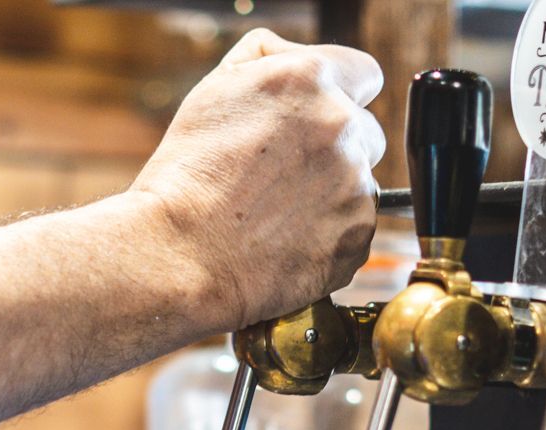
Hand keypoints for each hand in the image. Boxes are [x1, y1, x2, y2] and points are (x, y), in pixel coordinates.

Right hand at [132, 29, 384, 331]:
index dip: (342, 98)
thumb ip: (268, 59)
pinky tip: (287, 245)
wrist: (179, 255)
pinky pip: (355, 234)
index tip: (318, 124)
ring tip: (278, 218)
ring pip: (360, 188)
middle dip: (335, 153)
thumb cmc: (186, 177)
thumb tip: (294, 58)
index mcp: (312, 80)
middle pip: (367, 135)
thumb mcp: (215, 89)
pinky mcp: (356, 238)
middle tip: (286, 180)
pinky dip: (329, 241)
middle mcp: (342, 127)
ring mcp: (355, 186)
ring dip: (332, 198)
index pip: (364, 75)